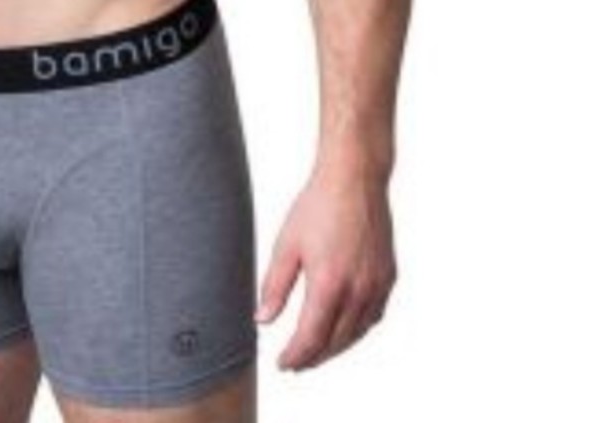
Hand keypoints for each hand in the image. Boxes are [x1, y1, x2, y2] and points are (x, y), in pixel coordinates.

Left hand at [255, 166, 396, 370]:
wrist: (355, 179)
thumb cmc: (316, 208)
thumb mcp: (285, 247)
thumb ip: (274, 287)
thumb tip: (263, 321)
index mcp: (329, 283)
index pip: (311, 338)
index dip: (296, 356)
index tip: (283, 364)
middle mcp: (358, 289)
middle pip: (335, 341)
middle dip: (314, 358)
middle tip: (295, 364)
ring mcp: (378, 284)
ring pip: (357, 332)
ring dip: (336, 348)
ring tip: (316, 353)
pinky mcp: (388, 276)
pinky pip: (374, 316)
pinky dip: (357, 330)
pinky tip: (343, 330)